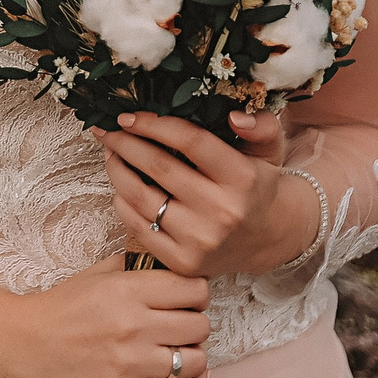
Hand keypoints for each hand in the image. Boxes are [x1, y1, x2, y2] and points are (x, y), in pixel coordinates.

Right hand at [0, 263, 212, 377]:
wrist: (24, 344)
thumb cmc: (62, 307)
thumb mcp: (97, 274)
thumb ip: (137, 266)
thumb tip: (173, 265)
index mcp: (127, 290)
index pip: (194, 289)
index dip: (196, 293)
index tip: (187, 299)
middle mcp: (133, 325)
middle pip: (200, 325)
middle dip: (195, 323)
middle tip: (181, 326)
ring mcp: (130, 363)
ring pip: (196, 360)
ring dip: (194, 355)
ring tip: (179, 352)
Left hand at [96, 110, 317, 279]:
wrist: (268, 238)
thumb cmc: (258, 186)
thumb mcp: (269, 151)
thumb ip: (261, 126)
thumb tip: (235, 116)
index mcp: (243, 179)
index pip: (191, 141)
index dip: (154, 124)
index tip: (129, 116)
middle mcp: (223, 211)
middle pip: (158, 166)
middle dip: (125, 142)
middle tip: (108, 130)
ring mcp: (201, 240)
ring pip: (141, 196)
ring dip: (116, 169)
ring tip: (110, 153)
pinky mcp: (184, 262)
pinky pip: (138, 226)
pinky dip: (122, 201)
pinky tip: (120, 186)